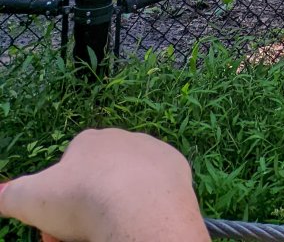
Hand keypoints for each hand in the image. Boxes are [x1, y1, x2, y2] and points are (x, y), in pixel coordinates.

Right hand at [0, 128, 209, 241]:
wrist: (139, 208)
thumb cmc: (83, 200)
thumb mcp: (30, 199)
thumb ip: (10, 195)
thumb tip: (0, 194)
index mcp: (88, 142)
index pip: (67, 172)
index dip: (57, 206)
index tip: (54, 232)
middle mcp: (122, 140)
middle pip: (98, 181)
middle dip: (84, 211)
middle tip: (76, 238)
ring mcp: (152, 153)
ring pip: (128, 186)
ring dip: (115, 209)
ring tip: (108, 234)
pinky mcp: (177, 170)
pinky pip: (158, 190)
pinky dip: (146, 209)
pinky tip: (137, 225)